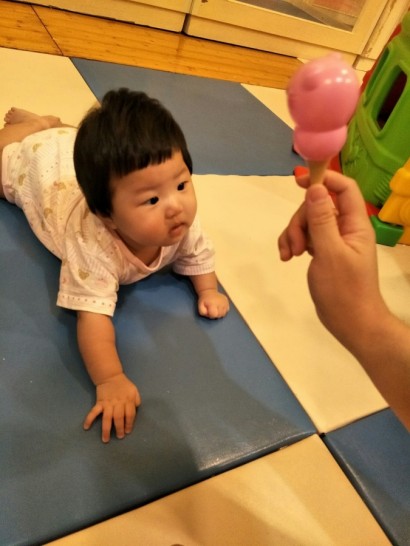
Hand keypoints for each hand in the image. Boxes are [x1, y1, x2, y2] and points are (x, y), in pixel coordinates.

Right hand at [83, 373, 140, 442]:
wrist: (110, 376)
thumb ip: (136, 400)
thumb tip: (136, 409)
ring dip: (106, 429)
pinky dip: (89, 419)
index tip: (128, 432)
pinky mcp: (99, 402)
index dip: (129, 424)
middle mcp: (118, 403)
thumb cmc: (124, 385)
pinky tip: (86, 427)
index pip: (130, 414)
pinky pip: (94, 411)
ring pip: (107, 418)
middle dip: (119, 428)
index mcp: (128, 400)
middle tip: (120, 437)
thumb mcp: (134, 390)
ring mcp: (107, 404)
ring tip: (105, 439)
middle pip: (119, 418)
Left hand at [198, 289, 229, 318]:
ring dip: (219, 313)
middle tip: (212, 310)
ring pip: (224, 313)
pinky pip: (227, 310)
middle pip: (219, 315)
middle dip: (215, 315)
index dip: (211, 315)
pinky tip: (220, 308)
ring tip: (216, 309)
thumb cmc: (204, 300)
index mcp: (213, 304)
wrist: (209, 291)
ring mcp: (225, 302)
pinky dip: (223, 311)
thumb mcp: (200, 306)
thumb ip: (202, 312)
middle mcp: (220, 303)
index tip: (209, 311)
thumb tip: (208, 314)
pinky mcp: (227, 302)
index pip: (214, 315)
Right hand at [278, 170, 381, 347]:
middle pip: (318, 206)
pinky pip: (305, 238)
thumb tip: (316, 188)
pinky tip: (287, 258)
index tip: (298, 181)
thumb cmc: (344, 290)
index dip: (324, 179)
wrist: (350, 323)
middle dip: (300, 221)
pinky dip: (293, 244)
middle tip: (296, 246)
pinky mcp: (323, 253)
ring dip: (293, 234)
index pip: (344, 188)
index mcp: (355, 224)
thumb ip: (321, 219)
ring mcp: (333, 241)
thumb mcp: (330, 252)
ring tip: (289, 256)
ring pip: (308, 222)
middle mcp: (345, 229)